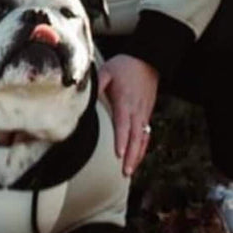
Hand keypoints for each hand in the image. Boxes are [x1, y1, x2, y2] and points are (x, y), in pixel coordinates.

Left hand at [97, 53, 158, 177]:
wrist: (146, 60)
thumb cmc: (123, 66)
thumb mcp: (107, 71)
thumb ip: (97, 84)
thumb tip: (86, 95)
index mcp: (125, 101)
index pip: (123, 124)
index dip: (121, 140)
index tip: (119, 154)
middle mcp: (136, 110)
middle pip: (135, 137)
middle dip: (131, 155)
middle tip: (125, 171)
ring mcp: (143, 113)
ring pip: (142, 138)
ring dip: (137, 155)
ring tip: (130, 171)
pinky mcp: (146, 113)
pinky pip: (146, 134)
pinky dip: (143, 147)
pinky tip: (138, 157)